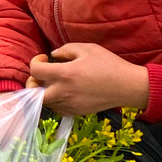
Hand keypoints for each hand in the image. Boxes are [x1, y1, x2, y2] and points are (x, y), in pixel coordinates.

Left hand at [27, 43, 150, 115]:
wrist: (128, 86)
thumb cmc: (109, 65)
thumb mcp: (87, 48)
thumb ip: (65, 49)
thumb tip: (53, 55)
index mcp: (64, 74)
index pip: (34, 71)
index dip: (35, 62)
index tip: (45, 58)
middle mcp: (63, 92)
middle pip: (33, 93)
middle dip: (32, 83)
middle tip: (41, 75)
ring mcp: (69, 105)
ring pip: (45, 102)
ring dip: (44, 91)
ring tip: (55, 81)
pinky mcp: (76, 112)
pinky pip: (57, 108)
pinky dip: (55, 100)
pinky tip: (65, 92)